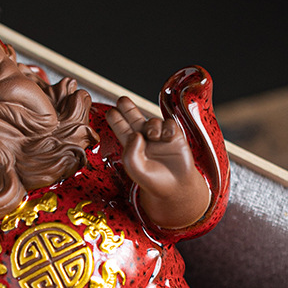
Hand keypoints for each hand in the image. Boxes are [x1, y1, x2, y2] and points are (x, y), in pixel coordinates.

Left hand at [106, 96, 210, 229]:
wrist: (176, 188)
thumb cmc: (154, 181)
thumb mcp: (136, 169)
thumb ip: (131, 153)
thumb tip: (135, 134)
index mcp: (131, 147)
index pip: (121, 129)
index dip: (116, 120)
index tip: (110, 111)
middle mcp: (144, 139)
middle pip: (134, 118)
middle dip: (128, 108)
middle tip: (121, 100)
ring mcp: (159, 137)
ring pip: (152, 121)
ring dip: (152, 125)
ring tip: (154, 137)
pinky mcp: (174, 136)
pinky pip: (169, 123)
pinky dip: (167, 128)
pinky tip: (167, 137)